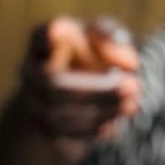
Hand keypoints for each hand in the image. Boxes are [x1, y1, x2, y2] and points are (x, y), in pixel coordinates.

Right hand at [21, 16, 141, 138]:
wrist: (78, 85)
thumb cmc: (93, 50)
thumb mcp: (105, 36)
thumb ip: (113, 39)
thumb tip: (130, 64)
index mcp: (43, 39)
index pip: (43, 34)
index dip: (50, 35)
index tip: (60, 32)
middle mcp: (30, 69)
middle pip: (52, 82)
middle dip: (96, 88)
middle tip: (133, 86)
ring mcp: (31, 99)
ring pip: (57, 113)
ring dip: (100, 111)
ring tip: (131, 105)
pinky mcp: (41, 125)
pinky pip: (62, 133)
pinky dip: (91, 129)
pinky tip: (113, 125)